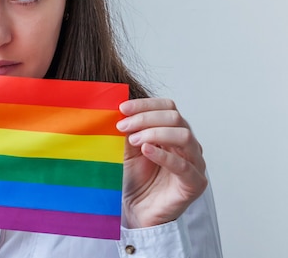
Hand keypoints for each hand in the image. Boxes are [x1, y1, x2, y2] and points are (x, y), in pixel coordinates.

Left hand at [116, 98, 206, 228]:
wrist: (135, 210)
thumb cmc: (134, 179)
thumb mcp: (128, 148)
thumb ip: (130, 130)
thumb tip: (121, 109)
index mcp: (173, 131)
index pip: (168, 107)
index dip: (146, 105)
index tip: (122, 108)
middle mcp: (187, 145)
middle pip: (175, 118)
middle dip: (146, 119)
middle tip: (123, 126)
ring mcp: (194, 163)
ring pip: (183, 136)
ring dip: (155, 133)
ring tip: (133, 140)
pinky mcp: (194, 183)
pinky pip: (183, 165)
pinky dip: (163, 155)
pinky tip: (146, 150)